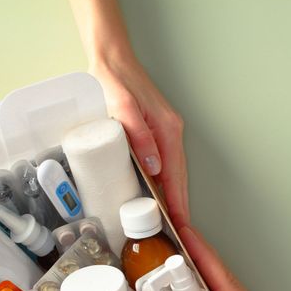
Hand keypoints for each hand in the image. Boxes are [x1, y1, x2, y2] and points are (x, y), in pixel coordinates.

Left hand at [90, 55, 189, 227]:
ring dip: (173, 196)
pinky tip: (159, 193)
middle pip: (179, 177)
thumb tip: (154, 167)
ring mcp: (166, 131)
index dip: (177, 202)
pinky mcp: (158, 131)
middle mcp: (171, 132)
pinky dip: (166, 182)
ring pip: (174, 172)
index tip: (179, 225)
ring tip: (170, 220)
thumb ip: (138, 136)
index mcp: (167, 129)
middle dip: (179, 205)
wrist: (111, 59)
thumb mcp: (121, 106)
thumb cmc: (113, 80)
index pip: (175, 176)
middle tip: (177, 232)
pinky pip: (167, 163)